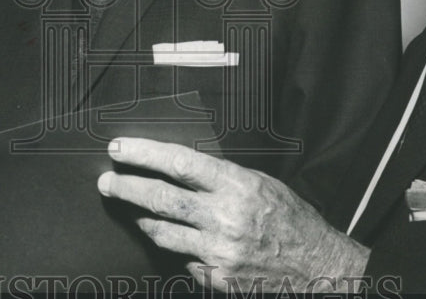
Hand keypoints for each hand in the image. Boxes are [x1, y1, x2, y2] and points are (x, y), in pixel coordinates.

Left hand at [97, 137, 369, 292]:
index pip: (178, 162)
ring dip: (144, 219)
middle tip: (106, 181)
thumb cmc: (292, 220)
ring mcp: (218, 252)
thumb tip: (180, 169)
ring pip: (163, 232)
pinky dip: (178, 248)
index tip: (120, 148)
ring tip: (134, 210)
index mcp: (237, 186)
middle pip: (160, 198)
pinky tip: (178, 240)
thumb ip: (222, 178)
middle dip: (127, 187)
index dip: (144, 154)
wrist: (319, 268)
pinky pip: (183, 259)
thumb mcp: (262, 184)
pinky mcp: (216, 279)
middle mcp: (224, 218)